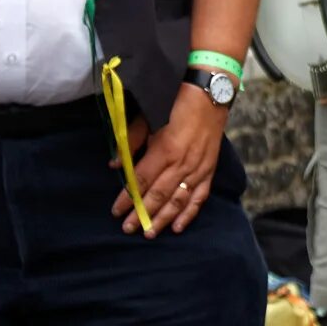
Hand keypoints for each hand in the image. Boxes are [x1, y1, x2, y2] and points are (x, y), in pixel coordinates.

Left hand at [115, 87, 225, 236]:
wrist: (211, 92)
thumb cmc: (176, 100)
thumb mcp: (149, 116)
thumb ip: (131, 141)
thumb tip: (115, 165)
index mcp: (165, 149)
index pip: (141, 180)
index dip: (127, 198)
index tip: (116, 212)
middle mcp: (182, 163)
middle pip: (158, 195)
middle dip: (142, 214)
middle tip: (128, 229)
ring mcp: (198, 168)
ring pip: (178, 200)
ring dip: (163, 219)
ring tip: (150, 233)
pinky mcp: (209, 169)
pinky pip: (199, 196)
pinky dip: (190, 213)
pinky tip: (179, 227)